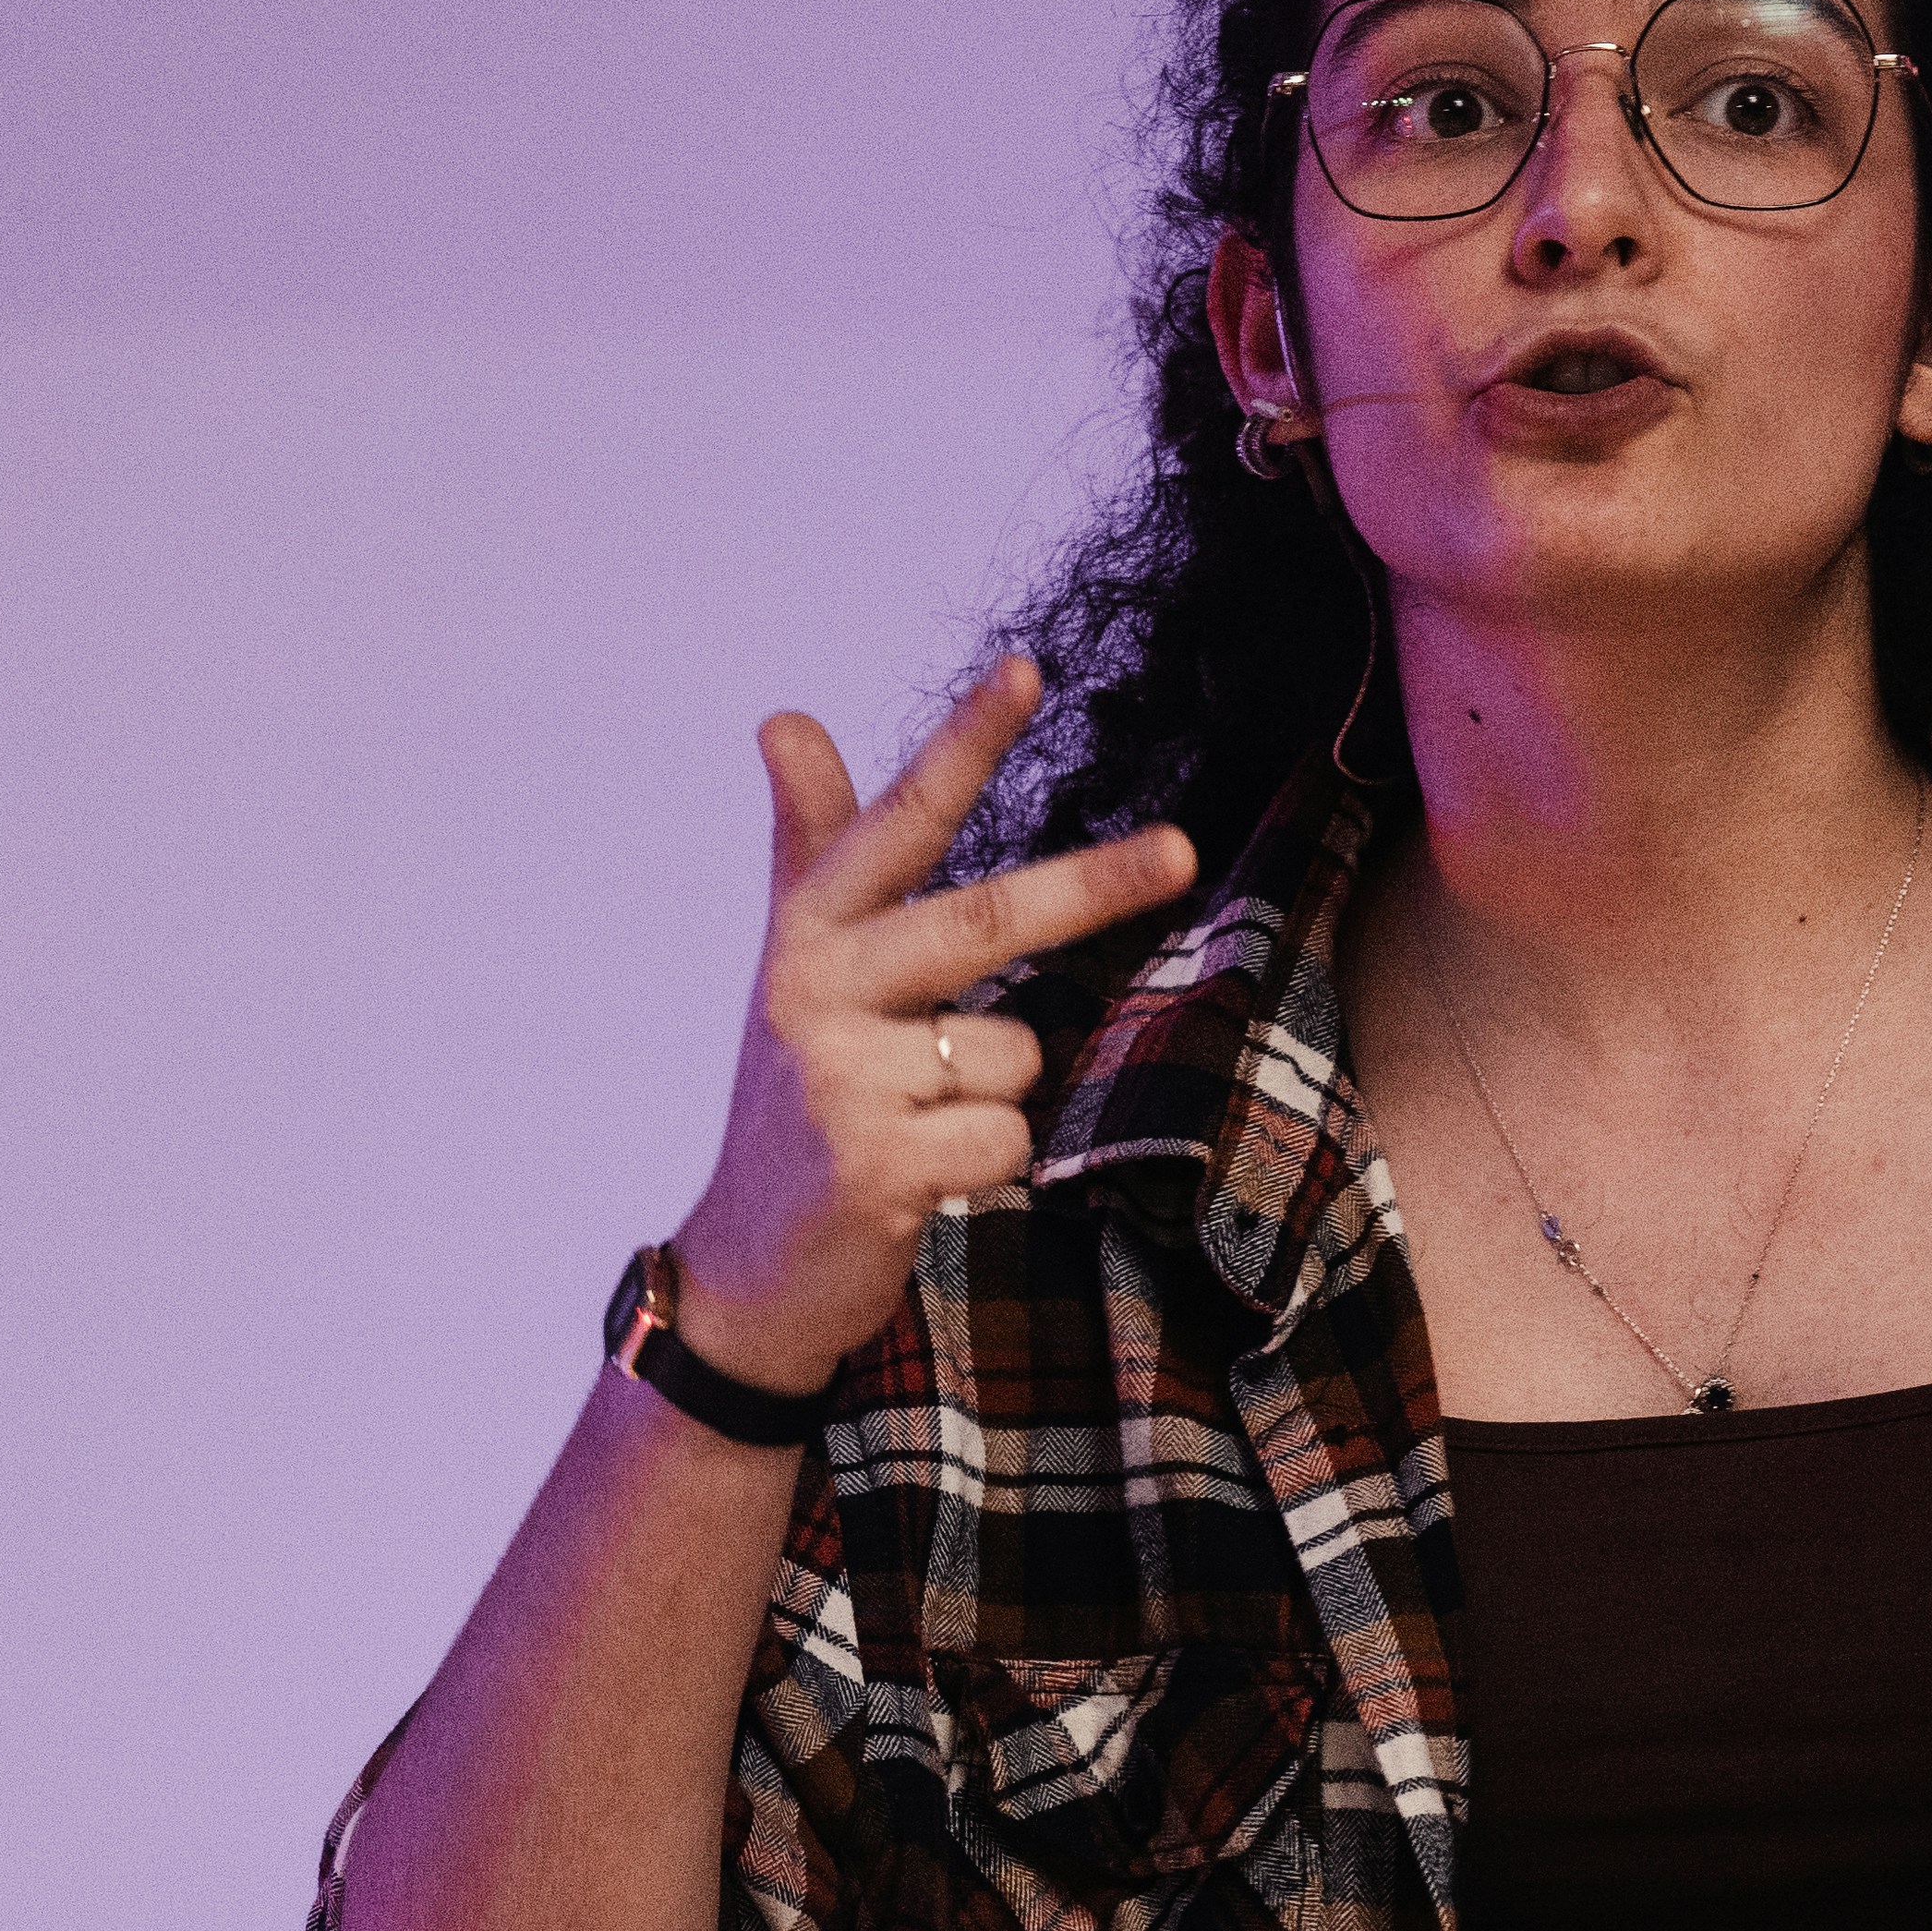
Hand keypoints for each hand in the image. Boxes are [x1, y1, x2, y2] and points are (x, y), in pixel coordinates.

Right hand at [664, 656, 1196, 1394]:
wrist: (749, 1263)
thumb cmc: (799, 1098)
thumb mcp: (800, 967)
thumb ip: (809, 845)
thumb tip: (785, 717)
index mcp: (811, 932)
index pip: (899, 821)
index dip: (963, 743)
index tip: (1026, 666)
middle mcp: (817, 989)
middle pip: (983, 919)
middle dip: (1089, 884)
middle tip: (1182, 849)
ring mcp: (840, 1078)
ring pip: (1015, 1053)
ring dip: (997, 1096)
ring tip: (921, 1126)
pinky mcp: (872, 1164)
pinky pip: (1006, 1138)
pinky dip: (990, 1166)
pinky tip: (924, 1182)